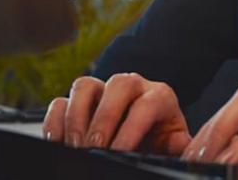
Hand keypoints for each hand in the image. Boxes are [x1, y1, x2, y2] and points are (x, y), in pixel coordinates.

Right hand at [43, 73, 190, 153]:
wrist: (146, 137)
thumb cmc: (159, 140)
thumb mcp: (172, 143)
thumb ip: (177, 145)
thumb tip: (182, 147)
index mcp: (159, 96)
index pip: (147, 104)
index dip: (132, 128)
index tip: (120, 152)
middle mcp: (132, 86)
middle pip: (119, 84)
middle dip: (104, 118)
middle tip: (94, 148)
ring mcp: (103, 91)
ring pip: (86, 85)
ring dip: (77, 117)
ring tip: (75, 146)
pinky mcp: (79, 101)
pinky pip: (61, 100)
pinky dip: (55, 121)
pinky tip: (58, 142)